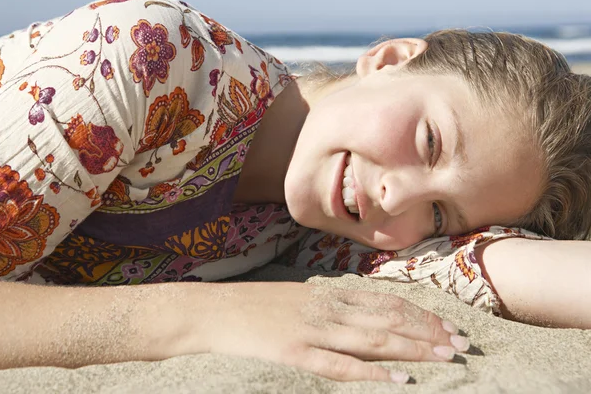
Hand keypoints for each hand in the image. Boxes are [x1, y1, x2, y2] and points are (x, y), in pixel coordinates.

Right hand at [176, 282, 468, 382]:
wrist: (213, 310)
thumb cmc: (254, 304)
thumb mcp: (297, 297)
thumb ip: (329, 303)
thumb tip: (359, 311)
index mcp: (329, 294)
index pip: (387, 302)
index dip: (420, 315)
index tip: (447, 326)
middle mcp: (329, 309)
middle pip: (389, 320)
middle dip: (428, 333)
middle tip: (461, 345)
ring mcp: (314, 331)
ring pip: (375, 340)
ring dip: (414, 349)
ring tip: (447, 358)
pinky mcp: (296, 353)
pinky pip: (341, 366)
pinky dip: (373, 374)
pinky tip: (400, 380)